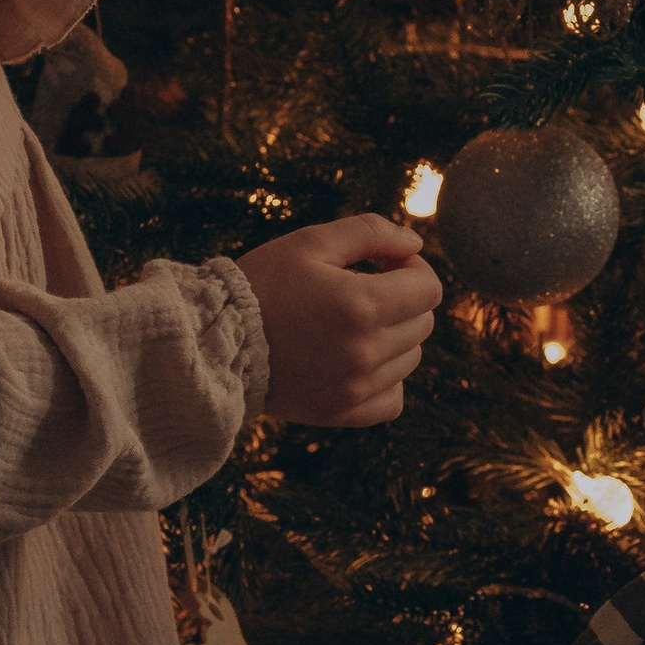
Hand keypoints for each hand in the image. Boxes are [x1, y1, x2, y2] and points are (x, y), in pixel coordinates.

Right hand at [240, 216, 442, 427]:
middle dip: (402, 302)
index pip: (429, 290)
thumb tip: (415, 245)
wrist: (214, 339)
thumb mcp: (312, 241)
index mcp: (363, 305)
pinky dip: (385, 380)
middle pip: (422, 324)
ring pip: (410, 359)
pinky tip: (358, 362)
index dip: (411, 271)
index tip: (383, 267)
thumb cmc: (262, 283)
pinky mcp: (341, 412)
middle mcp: (366, 351)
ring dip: (393, 338)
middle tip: (362, 291)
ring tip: (350, 326)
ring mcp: (355, 387)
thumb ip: (371, 233)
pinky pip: (392, 399)